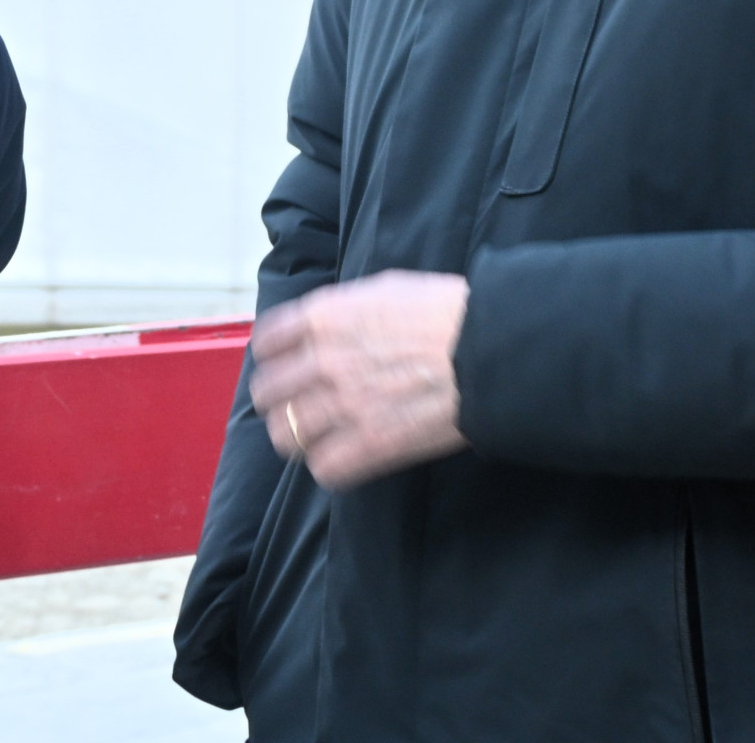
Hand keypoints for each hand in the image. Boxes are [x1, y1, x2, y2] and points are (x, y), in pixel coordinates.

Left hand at [251, 270, 469, 490]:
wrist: (489, 346)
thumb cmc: (448, 310)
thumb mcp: (387, 287)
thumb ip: (347, 307)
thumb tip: (331, 321)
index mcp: (325, 316)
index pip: (266, 343)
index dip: (271, 358)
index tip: (281, 367)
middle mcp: (324, 359)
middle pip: (267, 393)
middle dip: (277, 401)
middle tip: (293, 408)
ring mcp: (345, 404)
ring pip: (286, 435)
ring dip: (296, 438)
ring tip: (313, 439)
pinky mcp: (371, 444)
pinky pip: (324, 467)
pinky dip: (328, 467)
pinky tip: (341, 460)